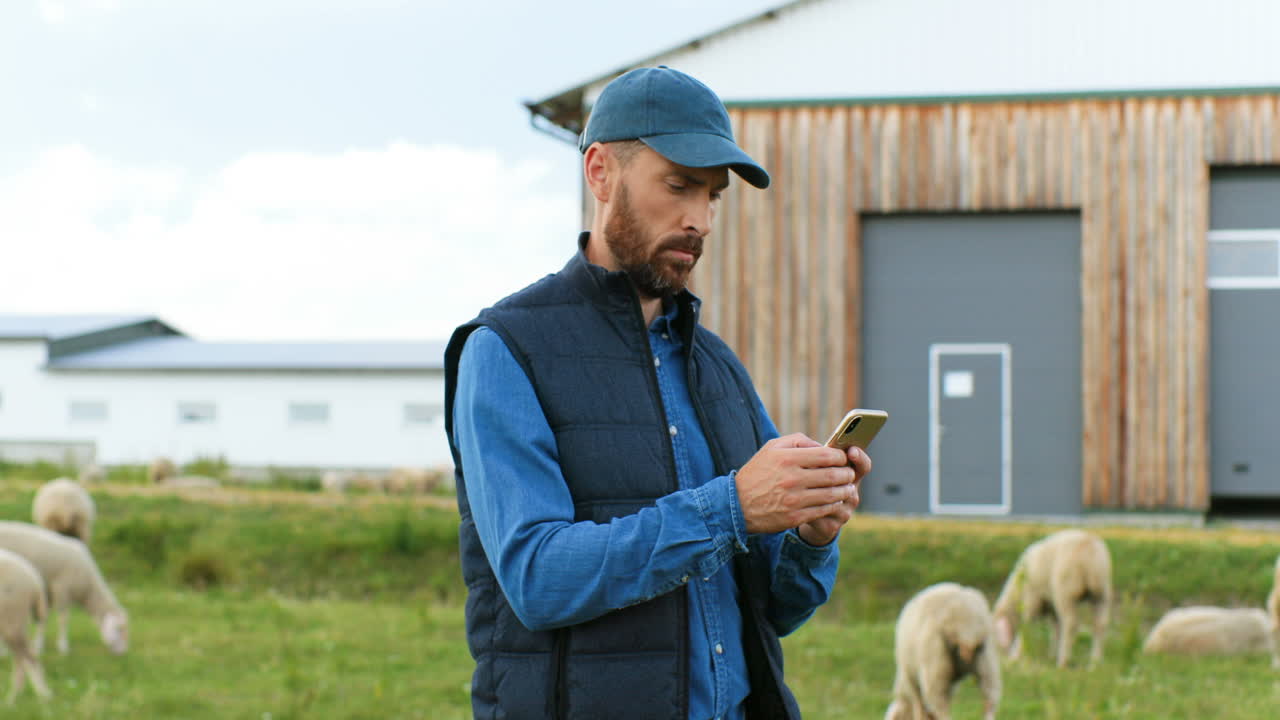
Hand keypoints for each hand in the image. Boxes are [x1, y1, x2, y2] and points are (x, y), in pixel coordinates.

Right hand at [735, 434, 856, 534]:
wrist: (737, 505)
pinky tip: (835, 501)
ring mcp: (794, 500)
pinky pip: (823, 510)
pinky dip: (834, 505)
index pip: (826, 455)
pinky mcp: (794, 517)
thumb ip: (799, 441)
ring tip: (847, 488)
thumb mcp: (772, 448)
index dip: (840, 456)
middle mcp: (792, 479)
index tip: (843, 458)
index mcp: (787, 458)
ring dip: (845, 491)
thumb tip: (823, 445)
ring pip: (832, 494)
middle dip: (847, 474)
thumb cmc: (757, 472)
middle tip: (849, 474)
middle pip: (833, 475)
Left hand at [797, 445, 871, 545]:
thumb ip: (813, 451)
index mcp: (848, 474)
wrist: (799, 514)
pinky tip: (795, 503)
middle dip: (833, 472)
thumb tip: (817, 447)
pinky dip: (807, 507)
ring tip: (799, 484)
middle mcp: (851, 493)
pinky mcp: (832, 526)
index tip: (851, 451)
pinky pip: (821, 513)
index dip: (859, 458)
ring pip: (835, 497)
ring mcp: (844, 511)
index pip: (862, 465)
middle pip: (850, 481)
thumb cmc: (805, 482)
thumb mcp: (809, 464)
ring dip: (816, 489)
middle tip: (815, 465)